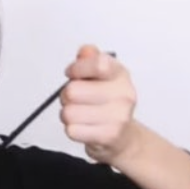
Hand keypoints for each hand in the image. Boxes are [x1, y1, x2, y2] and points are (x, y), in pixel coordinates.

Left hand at [60, 45, 139, 165]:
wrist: (123, 137)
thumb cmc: (107, 104)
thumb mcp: (102, 77)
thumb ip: (90, 60)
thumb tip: (85, 51)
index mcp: (120, 74)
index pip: (98, 63)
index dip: (77, 69)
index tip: (71, 74)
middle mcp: (123, 94)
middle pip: (72, 91)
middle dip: (66, 97)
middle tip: (76, 101)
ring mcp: (118, 116)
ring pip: (68, 113)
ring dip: (68, 115)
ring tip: (80, 115)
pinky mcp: (108, 135)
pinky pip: (72, 130)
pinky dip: (72, 130)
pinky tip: (84, 128)